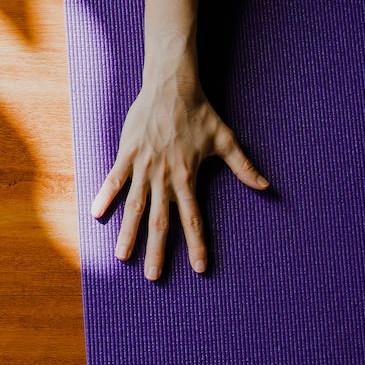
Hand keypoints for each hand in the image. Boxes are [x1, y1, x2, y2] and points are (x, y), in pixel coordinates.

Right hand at [91, 73, 267, 279]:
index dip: (196, 245)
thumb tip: (267, 186)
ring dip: (129, 234)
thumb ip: (244, 167)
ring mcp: (143, 167)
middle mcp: (164, 178)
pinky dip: (105, 197)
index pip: (193, 219)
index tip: (199, 268)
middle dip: (157, 251)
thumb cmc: (200, 112)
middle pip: (160, 222)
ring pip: (134, 207)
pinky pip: (114, 180)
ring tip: (122, 257)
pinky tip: (97, 215)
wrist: (172, 87)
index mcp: (188, 178)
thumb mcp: (225, 140)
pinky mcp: (127, 154)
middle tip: (154, 277)